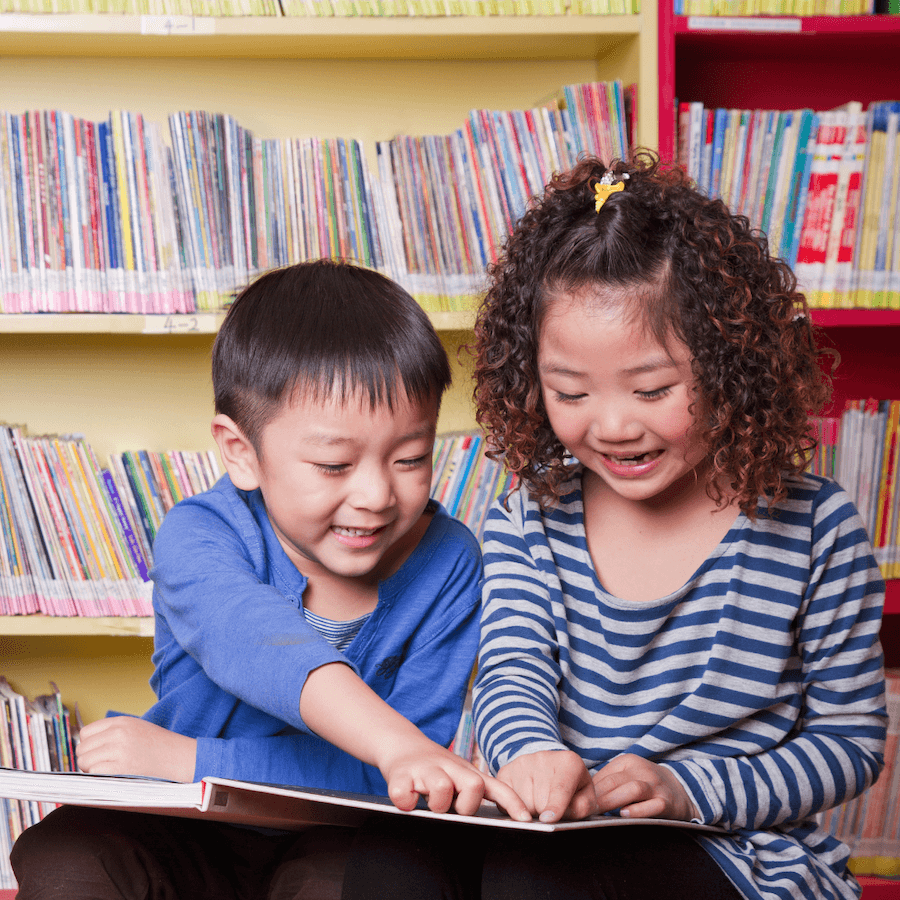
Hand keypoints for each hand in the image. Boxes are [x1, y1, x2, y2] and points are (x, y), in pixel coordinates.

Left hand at [76, 717, 197, 782]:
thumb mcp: (136, 728)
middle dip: (88, 759)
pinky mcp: (121, 768)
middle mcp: (118, 733)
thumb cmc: (158, 745)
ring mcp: (119, 750)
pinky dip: (99, 777)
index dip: (88, 745)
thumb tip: (84, 744)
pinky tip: (112, 776)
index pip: (86, 733)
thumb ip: (112, 731)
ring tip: (108, 770)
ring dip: (92, 769)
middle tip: (102, 764)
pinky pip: (94, 773)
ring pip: (85, 762)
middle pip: (82, 749)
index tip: (96, 753)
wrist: (179, 757)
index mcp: (122, 722)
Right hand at [298, 662, 528, 820]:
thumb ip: (475, 795)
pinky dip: (404, 801)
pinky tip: (404, 800)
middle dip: (466, 806)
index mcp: (466, 773)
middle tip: (452, 808)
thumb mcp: (459, 776)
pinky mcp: (400, 774)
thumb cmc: (434, 768)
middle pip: (473, 786)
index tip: (525, 820)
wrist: (400, 743)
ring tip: (427, 802)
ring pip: (441, 788)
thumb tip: (499, 821)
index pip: (496, 787)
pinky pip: (403, 794)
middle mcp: (449, 768)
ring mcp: (425, 769)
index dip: (512, 803)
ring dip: (436, 802)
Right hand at [497, 749, 598, 823]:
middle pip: (540, 801)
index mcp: (569, 763)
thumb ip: (581, 807)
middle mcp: (543, 758)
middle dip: (545, 813)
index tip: (548, 820)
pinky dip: (516, 808)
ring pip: (523, 804)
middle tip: (553, 809)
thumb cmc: (573, 788)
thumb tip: (555, 816)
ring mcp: (523, 762)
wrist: (554, 769)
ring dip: (531, 811)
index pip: (560, 788)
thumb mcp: (586, 797)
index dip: (555, 806)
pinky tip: (527, 801)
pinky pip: (506, 800)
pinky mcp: (506, 770)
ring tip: (541, 802)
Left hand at [591, 753, 697, 820]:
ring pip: (632, 789)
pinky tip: (624, 815)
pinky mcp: (666, 803)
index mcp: (629, 761)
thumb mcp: (627, 774)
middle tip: (583, 811)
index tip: (578, 802)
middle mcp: (642, 771)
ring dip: (613, 801)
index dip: (589, 790)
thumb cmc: (644, 783)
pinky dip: (637, 811)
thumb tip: (582, 794)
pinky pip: (652, 806)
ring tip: (599, 812)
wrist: (680, 789)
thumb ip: (607, 781)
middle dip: (597, 797)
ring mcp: (655, 786)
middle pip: (614, 782)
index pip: (603, 775)